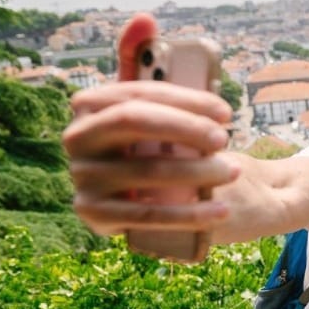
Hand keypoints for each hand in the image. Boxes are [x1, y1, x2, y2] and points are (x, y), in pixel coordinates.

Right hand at [62, 81, 237, 236]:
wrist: (134, 199)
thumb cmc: (152, 150)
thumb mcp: (155, 125)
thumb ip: (173, 110)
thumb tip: (218, 112)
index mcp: (91, 104)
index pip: (140, 93)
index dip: (185, 100)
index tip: (224, 113)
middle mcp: (77, 136)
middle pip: (134, 121)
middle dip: (185, 127)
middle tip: (223, 139)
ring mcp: (81, 175)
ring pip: (146, 170)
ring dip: (197, 171)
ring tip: (231, 172)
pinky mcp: (92, 212)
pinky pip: (146, 214)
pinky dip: (189, 214)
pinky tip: (220, 211)